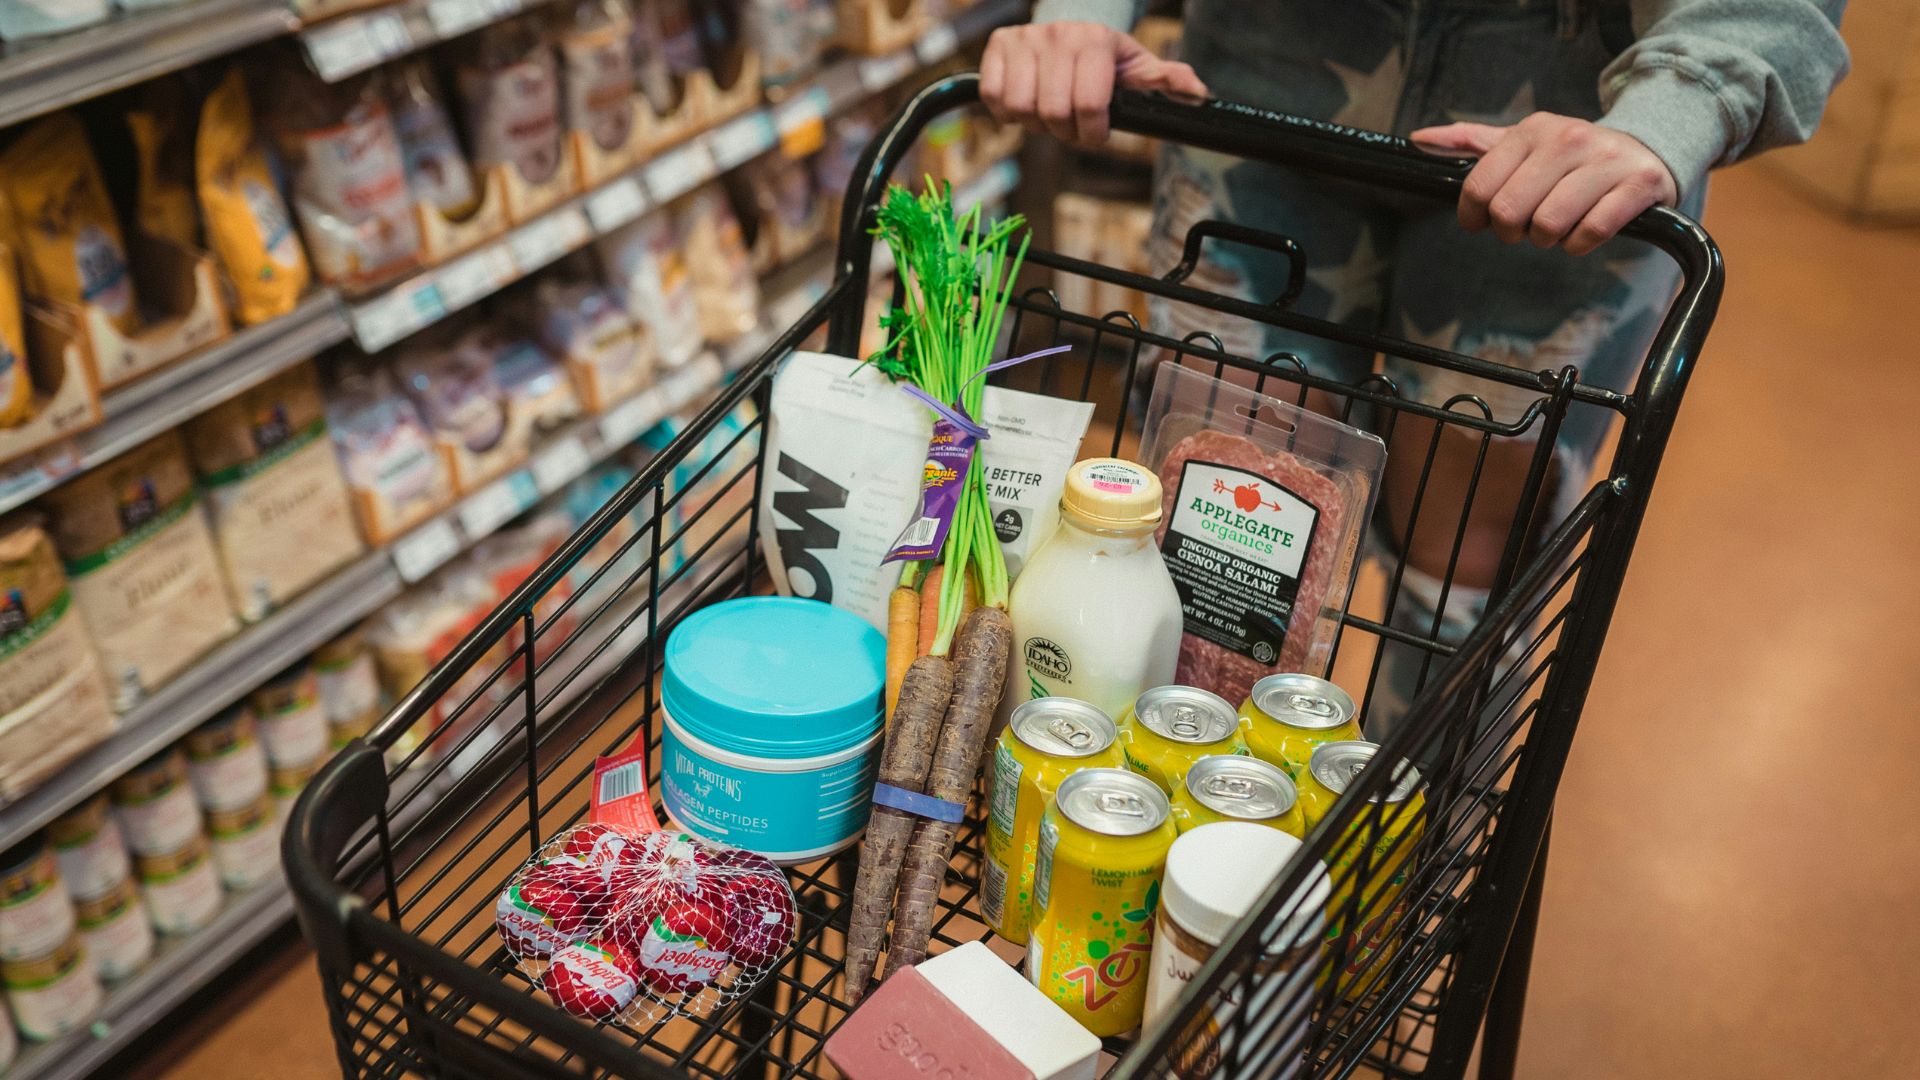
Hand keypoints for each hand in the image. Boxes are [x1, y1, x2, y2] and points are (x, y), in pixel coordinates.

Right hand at [981, 21, 1207, 145]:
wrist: (1071, 21)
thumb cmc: (1105, 54)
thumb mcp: (1138, 66)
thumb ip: (1167, 82)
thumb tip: (1198, 94)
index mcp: (1094, 42)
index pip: (1088, 105)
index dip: (1092, 132)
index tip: (1095, 132)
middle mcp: (1057, 36)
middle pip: (1052, 112)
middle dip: (1064, 131)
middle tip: (1071, 125)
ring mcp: (1025, 39)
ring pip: (1021, 107)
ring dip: (1035, 123)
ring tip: (1049, 113)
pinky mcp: (998, 46)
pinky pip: (994, 96)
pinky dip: (1006, 112)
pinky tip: (1025, 105)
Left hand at [1410, 113, 1676, 255]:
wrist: (1647, 150)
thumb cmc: (1572, 157)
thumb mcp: (1524, 143)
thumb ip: (1471, 143)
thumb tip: (1419, 138)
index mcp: (1533, 129)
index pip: (1480, 186)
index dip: (1474, 216)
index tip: (1483, 222)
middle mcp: (1568, 139)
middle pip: (1510, 210)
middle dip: (1512, 231)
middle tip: (1525, 227)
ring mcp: (1605, 161)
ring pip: (1548, 224)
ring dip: (1547, 240)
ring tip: (1557, 227)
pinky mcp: (1638, 185)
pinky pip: (1590, 232)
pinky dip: (1579, 244)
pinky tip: (1583, 233)